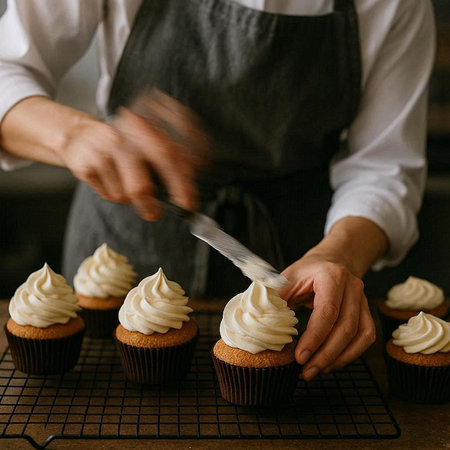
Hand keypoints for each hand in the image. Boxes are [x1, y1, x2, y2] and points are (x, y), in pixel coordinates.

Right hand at [61, 90, 208, 219]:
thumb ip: (166, 162)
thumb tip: (188, 192)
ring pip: (125, 195)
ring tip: (127, 185)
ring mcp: (101, 154)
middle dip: (154, 205)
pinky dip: (114, 194)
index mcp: (142, 129)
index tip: (189, 203)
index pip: (168, 157)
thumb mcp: (143, 143)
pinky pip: (109, 195)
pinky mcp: (86, 167)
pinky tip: (110, 180)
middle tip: (159, 214)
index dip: (182, 183)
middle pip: (142, 185)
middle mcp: (122, 140)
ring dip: (132, 199)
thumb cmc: (119, 145)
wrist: (77, 134)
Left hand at [279, 251, 375, 380]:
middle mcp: (352, 286)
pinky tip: (333, 362)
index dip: (315, 337)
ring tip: (317, 370)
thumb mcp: (287, 277)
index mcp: (331, 275)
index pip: (327, 311)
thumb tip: (258, 319)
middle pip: (346, 326)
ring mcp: (363, 299)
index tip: (300, 357)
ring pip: (359, 334)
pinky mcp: (367, 311)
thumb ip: (275, 297)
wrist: (332, 260)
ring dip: (339, 357)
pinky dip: (351, 353)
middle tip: (307, 371)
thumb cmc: (307, 271)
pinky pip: (366, 337)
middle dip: (326, 354)